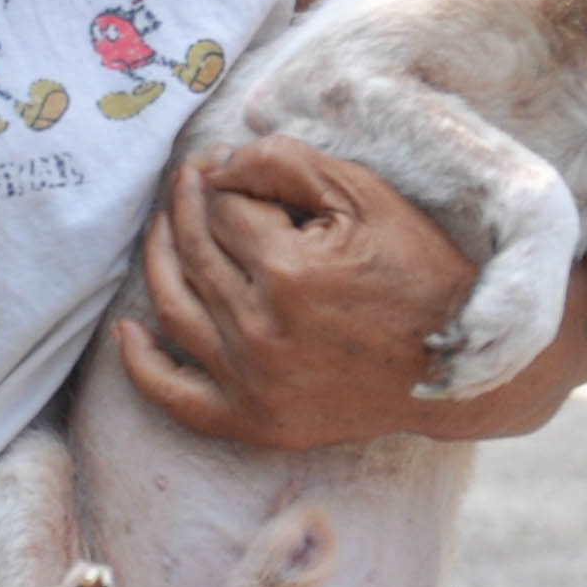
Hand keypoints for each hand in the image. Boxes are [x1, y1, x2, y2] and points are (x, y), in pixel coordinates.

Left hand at [115, 138, 476, 450]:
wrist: (459, 365)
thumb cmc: (417, 269)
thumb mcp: (363, 194)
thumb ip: (284, 164)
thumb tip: (215, 164)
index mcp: (289, 273)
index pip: (223, 210)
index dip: (224, 180)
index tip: (229, 167)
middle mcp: (262, 333)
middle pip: (194, 254)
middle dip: (187, 208)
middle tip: (189, 183)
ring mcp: (254, 385)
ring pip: (175, 310)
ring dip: (158, 261)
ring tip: (162, 229)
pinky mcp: (256, 423)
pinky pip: (177, 399)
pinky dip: (143, 365)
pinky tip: (127, 331)